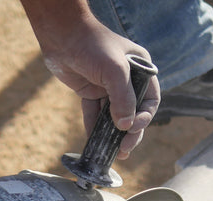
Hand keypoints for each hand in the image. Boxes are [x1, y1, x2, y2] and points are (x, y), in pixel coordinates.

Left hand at [20, 0, 159, 159]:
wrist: (62, 35)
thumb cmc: (93, 46)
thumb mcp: (115, 71)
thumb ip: (123, 99)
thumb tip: (125, 126)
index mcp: (140, 70)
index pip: (150, 100)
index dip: (144, 117)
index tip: (132, 129)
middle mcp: (126, 79)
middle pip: (133, 112)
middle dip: (129, 132)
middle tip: (124, 149)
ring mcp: (108, 86)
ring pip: (114, 115)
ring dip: (112, 134)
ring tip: (113, 152)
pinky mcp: (91, 91)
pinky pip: (95, 114)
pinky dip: (94, 127)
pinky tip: (93, 141)